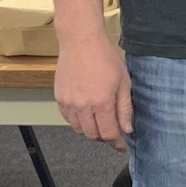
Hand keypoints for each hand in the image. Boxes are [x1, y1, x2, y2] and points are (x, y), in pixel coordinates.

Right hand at [53, 33, 131, 149]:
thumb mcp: (123, 82)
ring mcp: (69, 102)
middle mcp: (83, 106)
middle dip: (104, 137)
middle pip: (93, 135)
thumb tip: (127, 129)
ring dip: (90, 131)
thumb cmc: (105, 57)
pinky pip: (68, 119)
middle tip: (112, 133)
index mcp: (102, 102)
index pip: (109, 133)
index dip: (117, 143)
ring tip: (99, 123)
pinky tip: (86, 114)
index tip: (121, 146)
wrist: (81, 40)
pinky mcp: (59, 98)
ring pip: (79, 129)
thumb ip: (124, 108)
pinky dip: (78, 121)